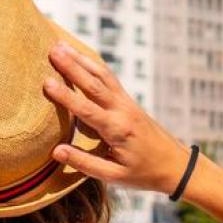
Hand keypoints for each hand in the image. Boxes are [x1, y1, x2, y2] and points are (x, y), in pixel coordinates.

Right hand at [42, 42, 188, 194]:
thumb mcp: (115, 177)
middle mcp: (122, 111)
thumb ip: (85, 164)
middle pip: (94, 84)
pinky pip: (109, 78)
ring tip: (61, 46)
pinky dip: (94, 64)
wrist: (176, 165)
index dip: (66, 96)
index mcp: (118, 131)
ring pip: (102, 76)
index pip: (87, 110)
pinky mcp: (129, 101)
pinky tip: (82, 56)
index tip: (47, 82)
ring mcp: (127, 103)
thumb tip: (56, 151)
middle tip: (52, 50)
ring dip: (81, 59)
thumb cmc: (145, 174)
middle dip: (72, 66)